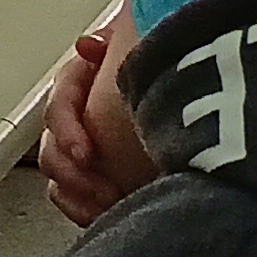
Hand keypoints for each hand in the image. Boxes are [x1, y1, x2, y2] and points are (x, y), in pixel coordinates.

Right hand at [38, 10, 160, 224]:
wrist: (204, 106)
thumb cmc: (171, 69)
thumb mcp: (149, 49)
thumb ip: (121, 43)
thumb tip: (87, 44)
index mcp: (86, 78)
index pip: (60, 102)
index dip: (66, 128)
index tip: (86, 153)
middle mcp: (80, 113)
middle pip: (52, 145)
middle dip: (71, 171)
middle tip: (100, 189)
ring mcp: (87, 147)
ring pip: (58, 173)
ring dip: (77, 192)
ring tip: (108, 203)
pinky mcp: (96, 177)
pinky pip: (71, 196)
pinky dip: (83, 208)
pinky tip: (105, 213)